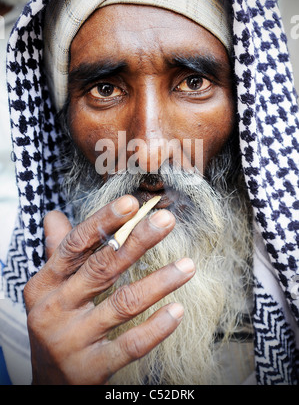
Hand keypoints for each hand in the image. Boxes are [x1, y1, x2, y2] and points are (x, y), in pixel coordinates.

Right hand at [24, 195, 194, 384]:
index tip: (131, 202)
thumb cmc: (54, 321)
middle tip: (167, 220)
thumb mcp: (49, 287)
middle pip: (102, 268)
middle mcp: (54, 309)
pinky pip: (129, 345)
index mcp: (45, 283)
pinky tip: (177, 311)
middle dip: (137, 241)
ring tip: (188, 265)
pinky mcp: (91, 367)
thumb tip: (55, 215)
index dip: (103, 222)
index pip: (76, 245)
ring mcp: (72, 340)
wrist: (48, 381)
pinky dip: (155, 328)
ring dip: (159, 283)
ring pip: (122, 304)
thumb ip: (58, 250)